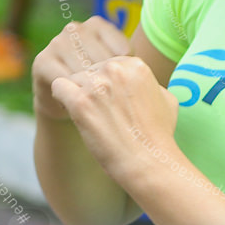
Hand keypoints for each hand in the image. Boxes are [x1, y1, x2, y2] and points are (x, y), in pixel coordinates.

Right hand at [32, 16, 129, 119]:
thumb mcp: (117, 68)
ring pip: (85, 72)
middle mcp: (75, 28)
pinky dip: (75, 96)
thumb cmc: (99, 82)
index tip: (121, 85)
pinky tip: (78, 103)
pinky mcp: (42, 61)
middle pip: (103, 61)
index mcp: (97, 24)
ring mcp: (56, 42)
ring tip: (95, 102)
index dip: (125, 73)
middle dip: (109, 84)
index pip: (122, 50)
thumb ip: (129, 60)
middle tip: (109, 99)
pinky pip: (66, 81)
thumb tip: (138, 59)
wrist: (66, 101)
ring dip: (93, 91)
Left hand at [51, 55, 180, 182]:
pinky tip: (71, 111)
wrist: (148, 160)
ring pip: (73, 77)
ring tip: (87, 114)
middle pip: (90, 69)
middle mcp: (116, 69)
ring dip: (77, 94)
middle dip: (92, 88)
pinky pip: (58, 87)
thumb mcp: (167, 99)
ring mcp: (97, 85)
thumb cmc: (159, 134)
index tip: (110, 101)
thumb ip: (150, 84)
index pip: (109, 64)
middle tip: (99, 111)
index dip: (108, 83)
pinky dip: (61, 98)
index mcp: (136, 65)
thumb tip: (143, 84)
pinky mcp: (80, 102)